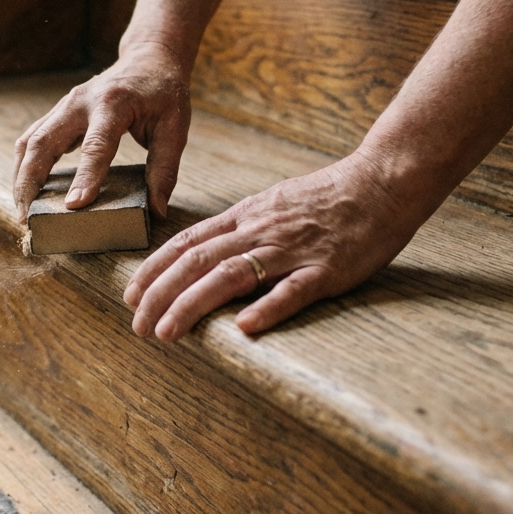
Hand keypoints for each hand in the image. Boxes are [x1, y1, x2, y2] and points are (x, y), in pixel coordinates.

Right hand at [13, 43, 191, 219]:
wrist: (148, 58)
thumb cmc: (163, 93)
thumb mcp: (175, 126)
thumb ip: (165, 168)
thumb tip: (157, 210)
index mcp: (113, 104)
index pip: (96, 145)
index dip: (85, 176)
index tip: (73, 205)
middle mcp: (80, 102)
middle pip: (44, 142)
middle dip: (30, 180)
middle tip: (27, 217)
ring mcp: (64, 105)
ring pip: (30, 141)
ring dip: (21, 176)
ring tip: (22, 210)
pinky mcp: (59, 113)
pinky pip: (33, 139)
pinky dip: (25, 165)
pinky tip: (25, 189)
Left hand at [123, 151, 431, 341]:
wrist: (383, 181)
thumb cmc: (330, 196)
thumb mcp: (273, 203)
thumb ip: (241, 227)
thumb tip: (206, 252)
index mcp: (246, 216)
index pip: (187, 242)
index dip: (154, 269)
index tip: (129, 294)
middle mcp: (261, 231)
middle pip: (198, 261)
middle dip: (160, 294)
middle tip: (136, 326)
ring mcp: (293, 250)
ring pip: (231, 276)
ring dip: (192, 305)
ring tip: (166, 332)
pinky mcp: (327, 269)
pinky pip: (293, 290)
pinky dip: (266, 308)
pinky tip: (242, 329)